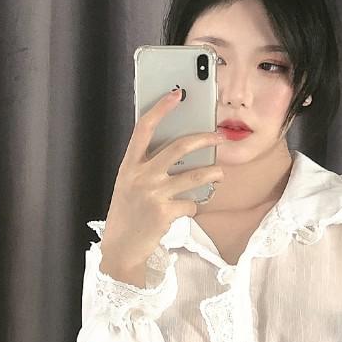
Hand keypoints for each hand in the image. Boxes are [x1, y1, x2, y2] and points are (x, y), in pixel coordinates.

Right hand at [97, 87, 223, 281]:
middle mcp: (140, 176)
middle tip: (219, 136)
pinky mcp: (164, 213)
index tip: (176, 94)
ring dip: (213, 173)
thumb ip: (148, 166)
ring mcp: (152, 194)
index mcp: (129, 165)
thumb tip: (182, 148)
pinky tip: (187, 210)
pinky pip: (191, 204)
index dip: (160, 108)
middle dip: (204, 138)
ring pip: (194, 176)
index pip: (144, 128)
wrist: (121, 248)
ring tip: (220, 173)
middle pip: (178, 147)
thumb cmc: (128, 212)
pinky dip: (194, 206)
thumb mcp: (130, 184)